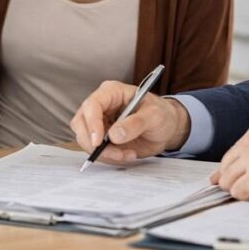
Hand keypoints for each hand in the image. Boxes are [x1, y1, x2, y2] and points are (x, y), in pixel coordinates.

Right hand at [70, 80, 190, 163]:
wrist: (166, 128)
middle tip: (116, 154)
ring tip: (127, 154)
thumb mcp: (155, 116)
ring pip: (86, 140)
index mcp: (112, 92)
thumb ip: (136, 123)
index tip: (98, 142)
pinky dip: (109, 157)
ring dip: (104, 153)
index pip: (92, 105)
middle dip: (94, 143)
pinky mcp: (102, 138)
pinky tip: (126, 154)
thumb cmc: (161, 114)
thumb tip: (114, 135)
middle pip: (81, 123)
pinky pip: (96, 150)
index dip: (92, 123)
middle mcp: (102, 106)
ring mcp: (100, 122)